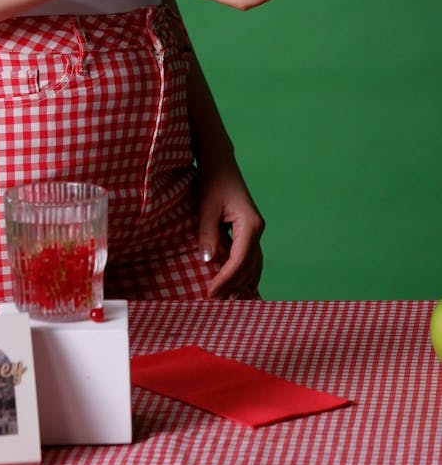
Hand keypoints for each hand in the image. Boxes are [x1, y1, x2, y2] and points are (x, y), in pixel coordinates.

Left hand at [197, 161, 264, 298]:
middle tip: (214, 303)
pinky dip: (245, 274)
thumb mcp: (206, 207)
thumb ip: (207, 234)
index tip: (210, 294)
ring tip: (227, 302)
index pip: (239, 260)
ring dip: (241, 284)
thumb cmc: (212, 180)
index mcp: (250, 225)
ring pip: (253, 265)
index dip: (225, 280)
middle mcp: (258, 230)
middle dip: (233, 286)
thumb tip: (208, 261)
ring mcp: (256, 231)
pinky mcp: (249, 231)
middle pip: (249, 267)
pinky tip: (239, 288)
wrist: (220, 161)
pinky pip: (251, 259)